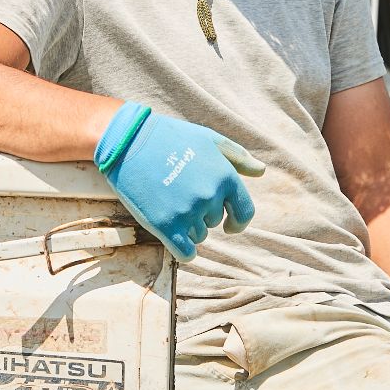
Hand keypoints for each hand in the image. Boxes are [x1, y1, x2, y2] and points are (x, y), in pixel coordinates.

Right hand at [94, 101, 264, 260]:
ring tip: (167, 203)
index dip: (237, 221)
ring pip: (198, 236)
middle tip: (178, 193)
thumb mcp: (208, 139)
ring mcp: (188, 212)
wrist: (127, 141)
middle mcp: (210, 196)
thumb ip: (238, 156)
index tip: (229, 225)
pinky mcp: (166, 225)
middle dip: (200, 213)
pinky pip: (186, 253)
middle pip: (214, 222)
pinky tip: (171, 235)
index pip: (244, 212)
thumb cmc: (169, 137)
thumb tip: (261, 171)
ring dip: (186, 227)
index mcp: (225, 177)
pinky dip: (182, 249)